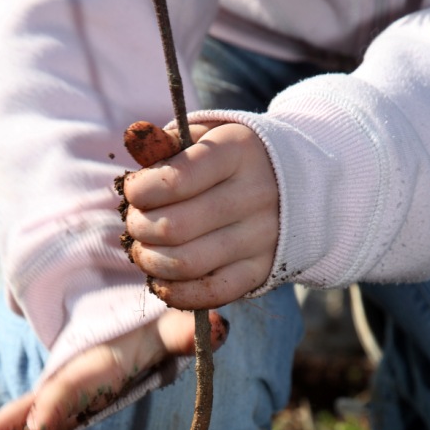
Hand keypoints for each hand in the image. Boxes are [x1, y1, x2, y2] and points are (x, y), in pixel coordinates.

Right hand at [0, 308, 228, 429]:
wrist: (131, 319)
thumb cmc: (154, 326)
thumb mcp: (174, 326)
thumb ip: (191, 330)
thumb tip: (218, 328)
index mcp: (91, 366)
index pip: (70, 391)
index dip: (54, 411)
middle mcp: (64, 384)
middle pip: (20, 414)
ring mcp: (52, 400)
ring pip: (7, 427)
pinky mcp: (51, 412)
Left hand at [123, 121, 278, 309]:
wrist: (294, 185)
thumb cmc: (229, 160)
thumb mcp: (204, 136)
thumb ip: (165, 141)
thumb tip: (135, 140)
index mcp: (238, 152)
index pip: (174, 180)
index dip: (140, 192)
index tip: (134, 192)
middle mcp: (254, 195)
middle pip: (174, 226)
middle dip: (139, 227)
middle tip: (136, 222)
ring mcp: (261, 237)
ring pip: (186, 263)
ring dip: (150, 261)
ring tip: (144, 249)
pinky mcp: (261, 270)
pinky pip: (211, 293)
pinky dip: (175, 292)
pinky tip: (161, 279)